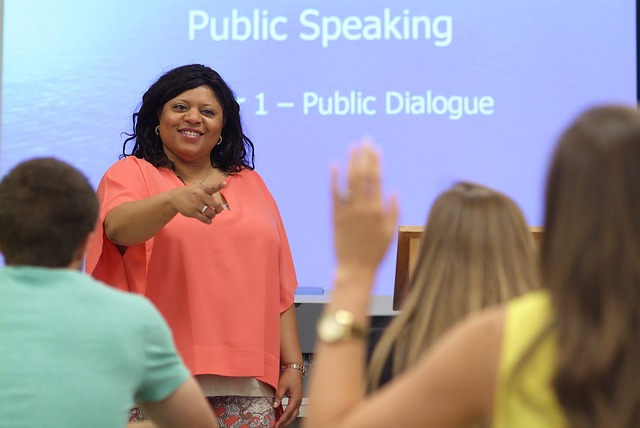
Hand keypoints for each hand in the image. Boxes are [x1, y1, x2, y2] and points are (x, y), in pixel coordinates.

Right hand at [169, 181, 227, 223]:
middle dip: (219, 209)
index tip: (224, 184)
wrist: (174, 198)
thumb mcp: (198, 188)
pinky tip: (208, 219)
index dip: (219, 185)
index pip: (212, 187)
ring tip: (211, 214)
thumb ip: (209, 193)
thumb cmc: (190, 193)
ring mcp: (196, 204)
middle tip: (218, 210)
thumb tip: (220, 205)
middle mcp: (200, 196)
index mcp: (202, 189)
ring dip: (213, 215)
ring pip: (211, 213)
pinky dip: (209, 221)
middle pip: (216, 204)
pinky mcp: (192, 212)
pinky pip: (205, 219)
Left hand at [273, 368, 302, 426]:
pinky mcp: (296, 399)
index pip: (288, 413)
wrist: (294, 369)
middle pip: (293, 416)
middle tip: (277, 426)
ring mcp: (298, 400)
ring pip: (294, 414)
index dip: (282, 420)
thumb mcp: (282, 385)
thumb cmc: (290, 376)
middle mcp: (298, 401)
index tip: (277, 424)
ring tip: (280, 423)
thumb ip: (278, 396)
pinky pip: (293, 410)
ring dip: (287, 419)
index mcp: (295, 399)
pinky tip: (283, 415)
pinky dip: (288, 414)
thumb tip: (275, 405)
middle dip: (285, 423)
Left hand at [332, 140, 397, 276]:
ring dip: (351, 162)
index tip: (376, 148)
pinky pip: (334, 194)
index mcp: (378, 210)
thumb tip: (394, 191)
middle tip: (364, 140)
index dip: (376, 162)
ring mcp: (348, 211)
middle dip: (364, 156)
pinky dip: (334, 178)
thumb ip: (393, 211)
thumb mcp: (390, 233)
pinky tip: (334, 164)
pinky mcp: (335, 217)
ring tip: (352, 147)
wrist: (355, 269)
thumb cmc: (376, 253)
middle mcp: (363, 208)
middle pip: (363, 176)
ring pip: (349, 181)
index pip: (378, 179)